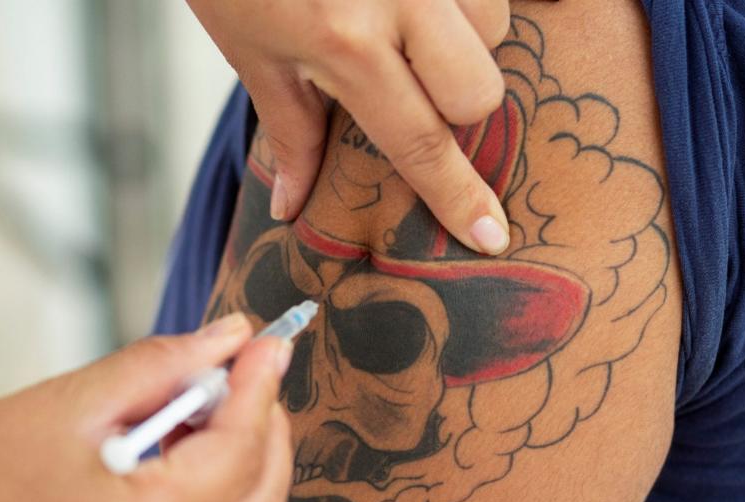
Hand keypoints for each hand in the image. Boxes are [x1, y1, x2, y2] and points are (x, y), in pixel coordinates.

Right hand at [0, 313, 293, 501]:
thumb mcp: (68, 401)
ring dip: (250, 468)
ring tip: (219, 408)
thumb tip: (233, 335)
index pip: (236, 454)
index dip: (259, 388)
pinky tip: (192, 455)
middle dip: (268, 430)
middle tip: (252, 372)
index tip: (268, 341)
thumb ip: (162, 365)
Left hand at [189, 0, 514, 253]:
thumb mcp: (250, 50)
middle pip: (479, 90)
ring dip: (461, 40)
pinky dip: (459, 0)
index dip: (457, 195)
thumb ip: (290, 129)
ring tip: (404, 21)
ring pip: (494, 25)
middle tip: (411, 86)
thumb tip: (294, 208)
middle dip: (459, 105)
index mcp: (346, 43)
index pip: (420, 140)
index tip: (491, 235)